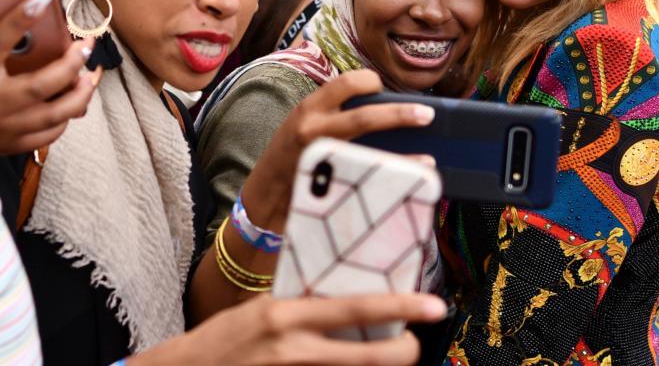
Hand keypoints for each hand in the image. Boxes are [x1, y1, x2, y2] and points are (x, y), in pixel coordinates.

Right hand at [0, 0, 98, 157]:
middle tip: (86, 45)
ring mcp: (3, 127)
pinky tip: (72, 101)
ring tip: (89, 75)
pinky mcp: (10, 145)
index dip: (21, 18)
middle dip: (72, 63)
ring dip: (80, 94)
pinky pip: (50, 134)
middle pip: (42, 85)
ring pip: (55, 114)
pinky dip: (66, 117)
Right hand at [134, 293, 445, 365]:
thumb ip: (303, 308)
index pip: (357, 308)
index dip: (401, 308)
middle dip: (406, 353)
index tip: (434, 306)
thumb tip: (349, 301)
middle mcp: (294, 350)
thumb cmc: (224, 341)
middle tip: (413, 345)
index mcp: (286, 316)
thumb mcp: (262, 311)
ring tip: (381, 355)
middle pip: (375, 356)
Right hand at [242, 70, 434, 232]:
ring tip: (429, 158)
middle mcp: (312, 129)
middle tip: (427, 115)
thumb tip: (383, 109)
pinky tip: (411, 181)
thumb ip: (334, 113)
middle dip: (398, 116)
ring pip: (368, 153)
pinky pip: (366, 180)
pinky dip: (392, 180)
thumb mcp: (305, 124)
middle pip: (363, 118)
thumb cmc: (291, 155)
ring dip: (403, 156)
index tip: (384, 87)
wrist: (264, 195)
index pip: (344, 83)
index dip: (369, 81)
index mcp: (310, 107)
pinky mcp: (325, 184)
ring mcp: (320, 159)